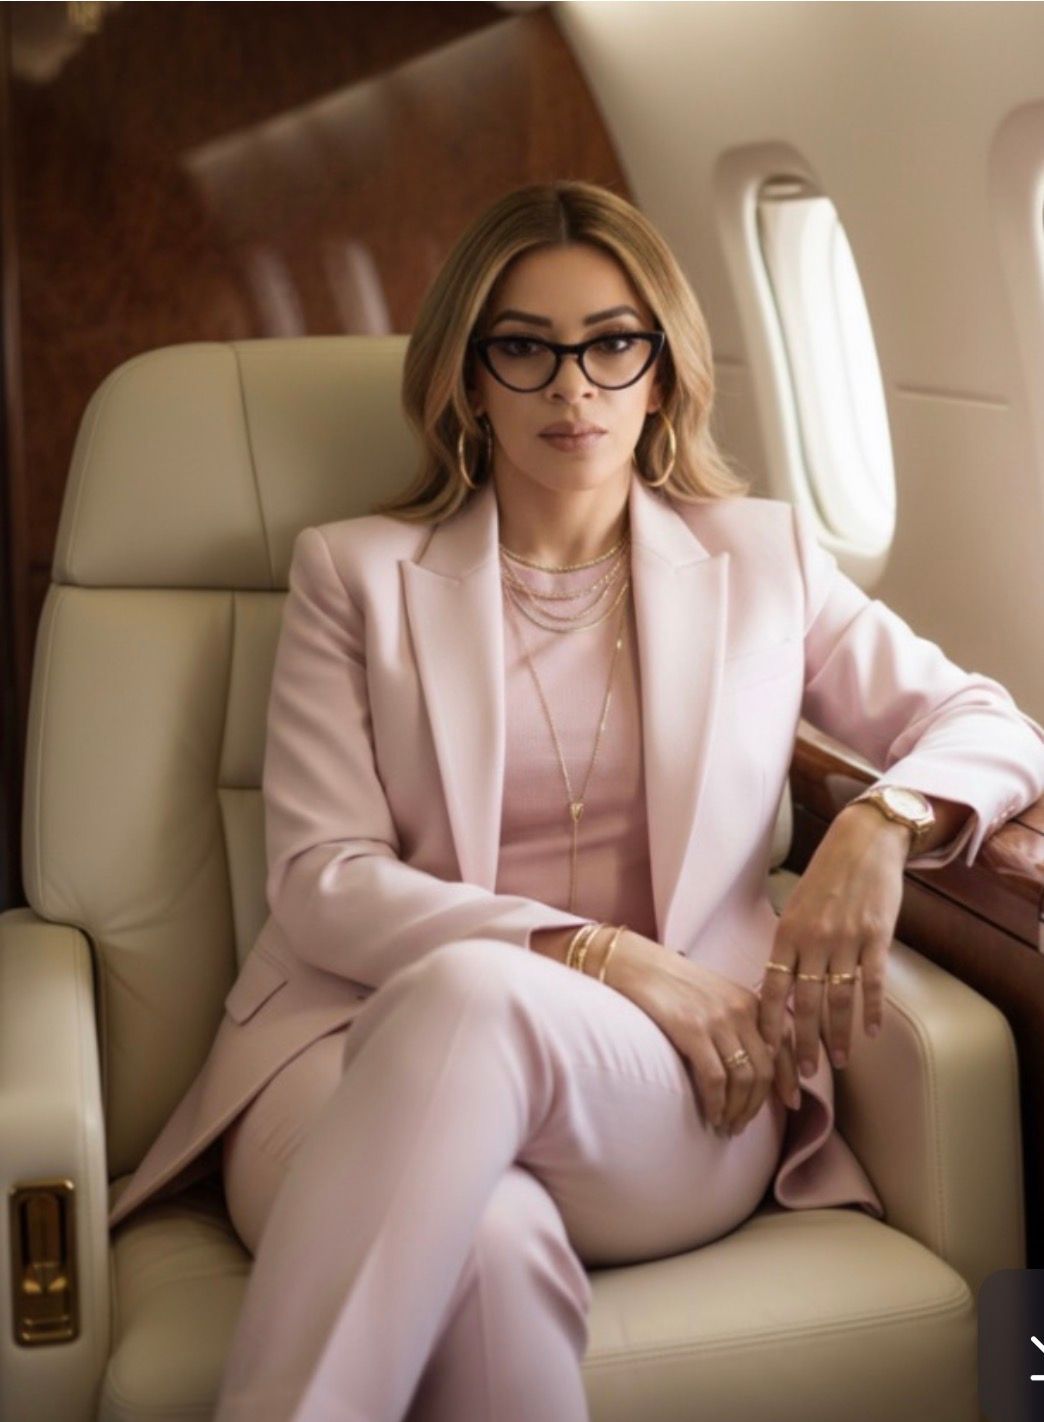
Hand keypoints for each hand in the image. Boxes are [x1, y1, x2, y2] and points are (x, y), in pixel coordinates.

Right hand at [611, 932, 802, 1133]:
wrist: (638, 964)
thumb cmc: (673, 983)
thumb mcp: (717, 995)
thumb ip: (739, 1021)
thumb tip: (753, 1062)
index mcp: (751, 1001)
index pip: (783, 1047)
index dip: (790, 1080)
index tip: (791, 1104)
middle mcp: (741, 1010)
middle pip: (764, 1070)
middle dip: (757, 1104)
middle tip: (743, 1124)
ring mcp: (718, 1020)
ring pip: (743, 1079)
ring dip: (737, 1110)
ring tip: (726, 1126)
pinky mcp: (692, 1030)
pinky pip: (715, 1079)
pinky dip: (716, 1104)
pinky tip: (711, 1115)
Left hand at [757, 803, 908, 1076]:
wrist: (863, 842)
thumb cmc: (827, 877)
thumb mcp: (797, 907)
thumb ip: (790, 946)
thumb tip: (780, 987)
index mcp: (787, 933)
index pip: (771, 988)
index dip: (768, 1023)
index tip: (766, 1051)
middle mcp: (813, 940)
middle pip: (805, 1003)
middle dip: (803, 1043)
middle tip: (803, 1075)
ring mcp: (846, 939)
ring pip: (839, 999)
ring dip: (837, 1035)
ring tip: (837, 1061)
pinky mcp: (876, 937)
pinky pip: (872, 982)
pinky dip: (871, 1010)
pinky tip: (871, 1032)